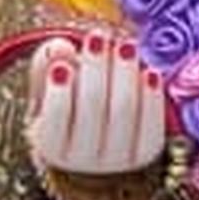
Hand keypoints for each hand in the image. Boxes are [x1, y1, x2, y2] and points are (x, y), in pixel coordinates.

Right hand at [26, 27, 172, 190]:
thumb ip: (47, 66)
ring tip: (125, 45)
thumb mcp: (48, 90)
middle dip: (95, 68)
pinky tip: (149, 72)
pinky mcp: (145, 155)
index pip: (55, 121)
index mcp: (51, 147)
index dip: (59, 92)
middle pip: (92, 109)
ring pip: (123, 112)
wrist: (98, 145)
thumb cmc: (69, 109)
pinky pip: (151, 124)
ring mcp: (117, 162)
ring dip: (125, 74)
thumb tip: (60, 46)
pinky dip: (151, 97)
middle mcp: (83, 161)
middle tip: (98, 37)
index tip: (63, 65)